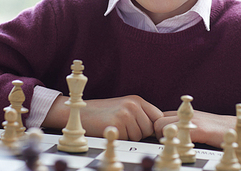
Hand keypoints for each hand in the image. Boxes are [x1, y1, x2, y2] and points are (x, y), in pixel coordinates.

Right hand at [43, 95, 163, 140]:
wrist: (81, 113)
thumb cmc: (102, 114)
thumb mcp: (124, 108)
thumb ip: (141, 115)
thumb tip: (159, 129)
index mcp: (137, 100)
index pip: (158, 117)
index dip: (153, 127)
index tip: (148, 131)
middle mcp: (133, 105)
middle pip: (149, 129)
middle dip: (139, 134)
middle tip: (123, 128)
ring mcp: (126, 113)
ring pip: (139, 136)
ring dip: (129, 137)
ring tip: (116, 128)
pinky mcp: (118, 123)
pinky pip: (128, 140)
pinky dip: (120, 139)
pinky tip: (111, 130)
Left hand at [153, 110, 240, 148]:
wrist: (237, 126)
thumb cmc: (216, 128)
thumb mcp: (198, 122)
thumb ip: (185, 123)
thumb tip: (170, 131)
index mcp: (184, 113)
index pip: (159, 116)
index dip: (159, 128)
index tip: (164, 137)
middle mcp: (186, 114)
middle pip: (158, 121)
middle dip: (158, 134)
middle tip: (169, 142)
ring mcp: (192, 121)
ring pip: (163, 125)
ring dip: (165, 137)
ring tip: (175, 145)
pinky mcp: (200, 129)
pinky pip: (179, 133)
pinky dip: (177, 142)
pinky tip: (184, 147)